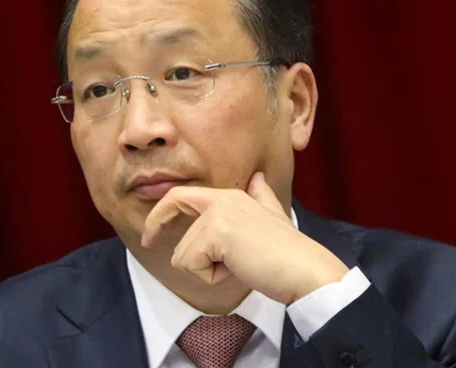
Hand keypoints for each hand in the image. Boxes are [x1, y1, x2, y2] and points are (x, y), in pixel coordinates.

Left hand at [141, 172, 350, 303]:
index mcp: (233, 196)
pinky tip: (237, 270)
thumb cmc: (288, 252)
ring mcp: (218, 214)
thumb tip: (258, 178)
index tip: (149, 235)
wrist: (305, 269)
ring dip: (207, 270)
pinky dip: (211, 277)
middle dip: (175, 244)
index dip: (160, 213)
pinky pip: (191, 265)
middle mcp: (222, 199)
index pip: (181, 195)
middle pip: (174, 224)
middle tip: (152, 244)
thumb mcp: (273, 216)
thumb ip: (261, 197)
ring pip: (183, 255)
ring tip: (239, 265)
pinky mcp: (216, 233)